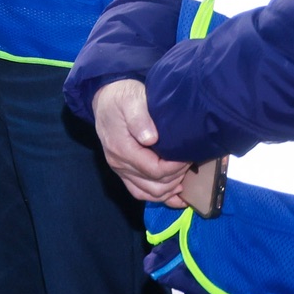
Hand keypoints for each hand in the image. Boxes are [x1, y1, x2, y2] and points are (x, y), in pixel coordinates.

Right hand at [91, 79, 190, 205]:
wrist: (104, 98)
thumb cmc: (121, 97)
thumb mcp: (131, 99)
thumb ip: (139, 118)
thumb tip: (150, 138)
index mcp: (122, 148)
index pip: (155, 170)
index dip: (176, 168)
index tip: (188, 156)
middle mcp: (119, 164)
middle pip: (154, 185)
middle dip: (176, 177)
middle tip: (189, 162)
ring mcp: (120, 169)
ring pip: (148, 193)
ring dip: (169, 189)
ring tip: (184, 177)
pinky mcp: (123, 171)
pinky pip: (140, 192)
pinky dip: (160, 197)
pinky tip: (175, 195)